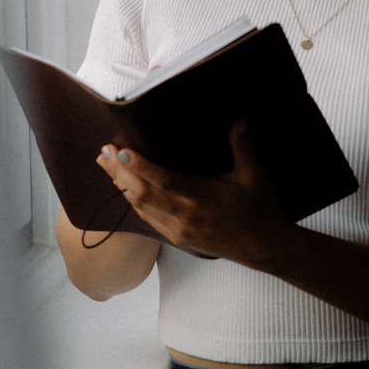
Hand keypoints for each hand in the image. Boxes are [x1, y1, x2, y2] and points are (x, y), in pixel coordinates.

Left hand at [95, 120, 293, 265]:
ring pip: (140, 207)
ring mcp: (179, 230)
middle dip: (120, 172)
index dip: (141, 166)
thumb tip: (238, 120)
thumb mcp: (254, 176)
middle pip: (143, 194)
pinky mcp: (178, 238)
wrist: (264, 247)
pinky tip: (124, 187)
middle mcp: (186, 216)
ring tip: (106, 164)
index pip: (165, 181)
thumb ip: (243, 146)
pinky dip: (133, 200)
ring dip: (121, 185)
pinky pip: (148, 218)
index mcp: (203, 199)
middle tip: (105, 151)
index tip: (122, 151)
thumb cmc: (260, 210)